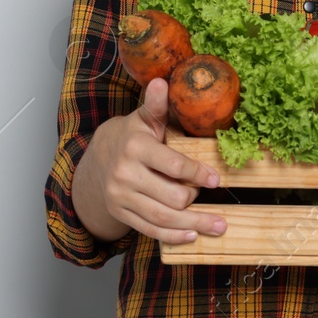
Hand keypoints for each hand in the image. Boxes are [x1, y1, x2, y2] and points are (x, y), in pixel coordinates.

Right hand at [74, 76, 228, 245]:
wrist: (98, 159)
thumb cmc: (132, 135)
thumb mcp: (144, 118)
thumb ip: (156, 104)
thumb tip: (163, 82)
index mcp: (135, 147)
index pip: (172, 165)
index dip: (197, 173)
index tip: (216, 180)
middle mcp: (125, 174)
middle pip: (171, 196)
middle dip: (196, 198)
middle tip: (213, 197)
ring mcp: (121, 196)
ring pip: (163, 217)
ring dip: (195, 224)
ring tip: (219, 226)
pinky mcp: (121, 213)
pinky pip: (150, 229)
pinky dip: (173, 235)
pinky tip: (192, 235)